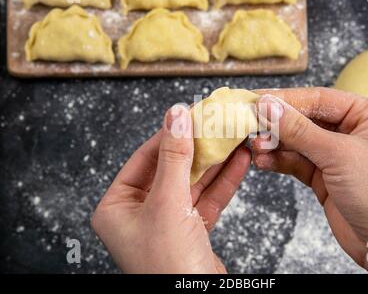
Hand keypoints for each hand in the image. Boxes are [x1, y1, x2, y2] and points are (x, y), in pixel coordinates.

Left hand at [92, 104, 250, 273]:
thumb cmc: (168, 266)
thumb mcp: (167, 204)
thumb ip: (174, 158)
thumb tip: (176, 115)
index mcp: (117, 207)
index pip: (145, 158)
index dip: (170, 134)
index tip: (191, 113)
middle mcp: (139, 213)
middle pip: (171, 168)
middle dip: (197, 147)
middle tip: (217, 123)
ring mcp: (166, 222)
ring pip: (192, 183)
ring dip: (215, 162)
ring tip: (234, 137)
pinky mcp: (190, 231)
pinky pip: (206, 199)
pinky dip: (223, 181)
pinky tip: (239, 161)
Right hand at [251, 87, 367, 272]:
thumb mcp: (338, 154)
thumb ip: (299, 130)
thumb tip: (268, 105)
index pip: (320, 98)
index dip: (287, 99)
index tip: (257, 99)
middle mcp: (354, 131)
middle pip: (307, 119)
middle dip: (279, 124)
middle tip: (250, 123)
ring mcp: (338, 155)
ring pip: (299, 142)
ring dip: (276, 144)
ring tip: (254, 146)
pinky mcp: (326, 177)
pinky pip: (298, 162)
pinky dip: (280, 161)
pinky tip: (263, 160)